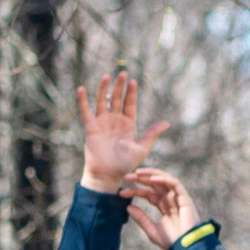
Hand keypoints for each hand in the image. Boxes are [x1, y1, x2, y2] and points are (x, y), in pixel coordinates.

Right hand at [77, 71, 166, 193]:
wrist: (108, 175)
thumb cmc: (126, 165)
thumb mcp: (141, 148)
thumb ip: (151, 134)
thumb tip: (167, 123)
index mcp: (128, 123)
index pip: (130, 103)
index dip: (131, 92)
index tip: (133, 81)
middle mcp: (115, 120)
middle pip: (117, 98)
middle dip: (120, 86)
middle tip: (123, 73)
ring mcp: (102, 122)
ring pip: (102, 101)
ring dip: (104, 88)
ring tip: (106, 76)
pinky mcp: (91, 127)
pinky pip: (86, 111)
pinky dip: (83, 101)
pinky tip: (82, 89)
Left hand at [124, 167, 203, 249]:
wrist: (186, 248)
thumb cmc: (172, 242)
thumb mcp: (152, 230)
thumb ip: (141, 219)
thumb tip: (128, 207)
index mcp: (163, 206)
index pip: (148, 193)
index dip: (135, 191)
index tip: (121, 193)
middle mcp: (170, 199)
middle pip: (154, 184)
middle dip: (140, 179)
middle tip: (125, 177)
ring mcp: (177, 198)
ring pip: (164, 179)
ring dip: (150, 174)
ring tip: (137, 173)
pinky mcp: (185, 198)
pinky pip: (175, 183)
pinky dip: (164, 179)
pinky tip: (152, 179)